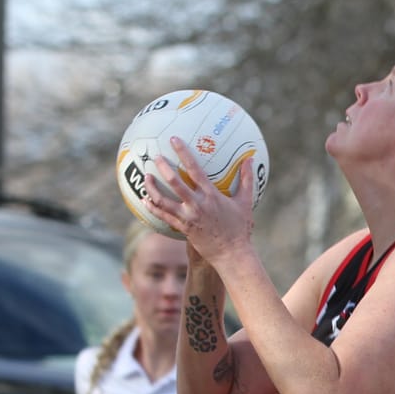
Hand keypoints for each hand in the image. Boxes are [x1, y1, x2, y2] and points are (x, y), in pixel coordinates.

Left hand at [145, 137, 255, 264]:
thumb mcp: (245, 202)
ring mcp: (188, 217)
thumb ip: (246, 179)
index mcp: (211, 195)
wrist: (232, 253)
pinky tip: (145, 200)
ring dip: (152, 188)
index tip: (174, 140)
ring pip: (163, 200)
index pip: (195, 169)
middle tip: (155, 157)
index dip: (183, 153)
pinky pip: (163, 216)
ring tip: (146, 178)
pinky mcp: (183, 228)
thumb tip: (249, 159)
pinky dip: (152, 207)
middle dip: (163, 167)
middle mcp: (198, 204)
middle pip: (175, 182)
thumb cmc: (240, 228)